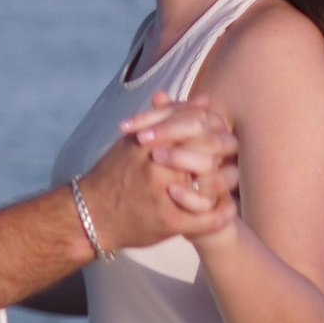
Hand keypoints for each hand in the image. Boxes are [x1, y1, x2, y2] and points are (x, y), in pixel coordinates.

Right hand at [77, 99, 238, 252]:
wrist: (89, 213)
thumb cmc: (114, 173)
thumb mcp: (136, 140)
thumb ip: (171, 118)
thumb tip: (205, 100)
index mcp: (153, 140)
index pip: (198, 124)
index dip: (216, 126)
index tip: (221, 132)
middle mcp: (160, 163)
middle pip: (210, 150)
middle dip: (227, 150)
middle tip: (233, 154)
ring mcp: (165, 193)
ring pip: (214, 183)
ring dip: (229, 180)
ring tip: (233, 179)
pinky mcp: (169, 221)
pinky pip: (207, 217)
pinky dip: (223, 212)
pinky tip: (230, 208)